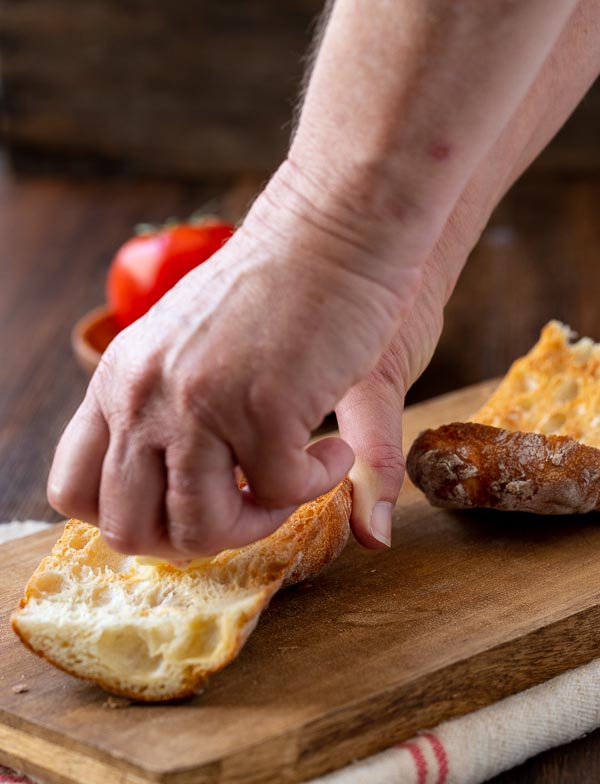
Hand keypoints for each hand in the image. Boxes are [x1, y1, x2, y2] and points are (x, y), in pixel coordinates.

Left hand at [48, 167, 433, 557]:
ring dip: (256, 523)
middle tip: (244, 507)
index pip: (73, 490)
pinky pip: (282, 496)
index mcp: (116, 382)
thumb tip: (172, 496)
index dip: (127, 518)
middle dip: (193, 540)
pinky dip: (316, 485)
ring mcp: (197, 406)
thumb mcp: (190, 349)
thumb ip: (166, 413)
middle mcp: (142, 397)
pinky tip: (331, 449)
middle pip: (130, 531)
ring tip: (291, 481)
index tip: (182, 504)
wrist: (329, 232)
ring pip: (201, 530)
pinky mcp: (261, 412)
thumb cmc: (271, 291)